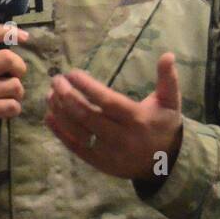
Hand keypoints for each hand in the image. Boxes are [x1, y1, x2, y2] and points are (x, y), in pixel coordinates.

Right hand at [0, 24, 29, 152]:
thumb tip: (14, 40)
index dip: (8, 32)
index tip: (24, 37)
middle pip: (7, 58)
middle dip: (20, 68)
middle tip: (15, 76)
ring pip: (14, 85)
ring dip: (17, 93)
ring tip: (6, 96)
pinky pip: (12, 106)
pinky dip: (14, 109)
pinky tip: (4, 110)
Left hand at [44, 53, 183, 181]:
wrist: (164, 163)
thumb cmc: (163, 125)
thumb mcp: (170, 102)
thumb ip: (168, 79)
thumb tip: (168, 55)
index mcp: (137, 119)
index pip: (107, 101)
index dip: (87, 87)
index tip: (72, 73)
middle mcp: (121, 137)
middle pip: (87, 115)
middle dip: (67, 95)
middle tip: (56, 80)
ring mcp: (108, 152)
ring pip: (77, 130)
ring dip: (59, 110)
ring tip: (50, 94)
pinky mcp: (98, 162)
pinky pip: (74, 146)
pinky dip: (59, 131)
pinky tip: (49, 115)